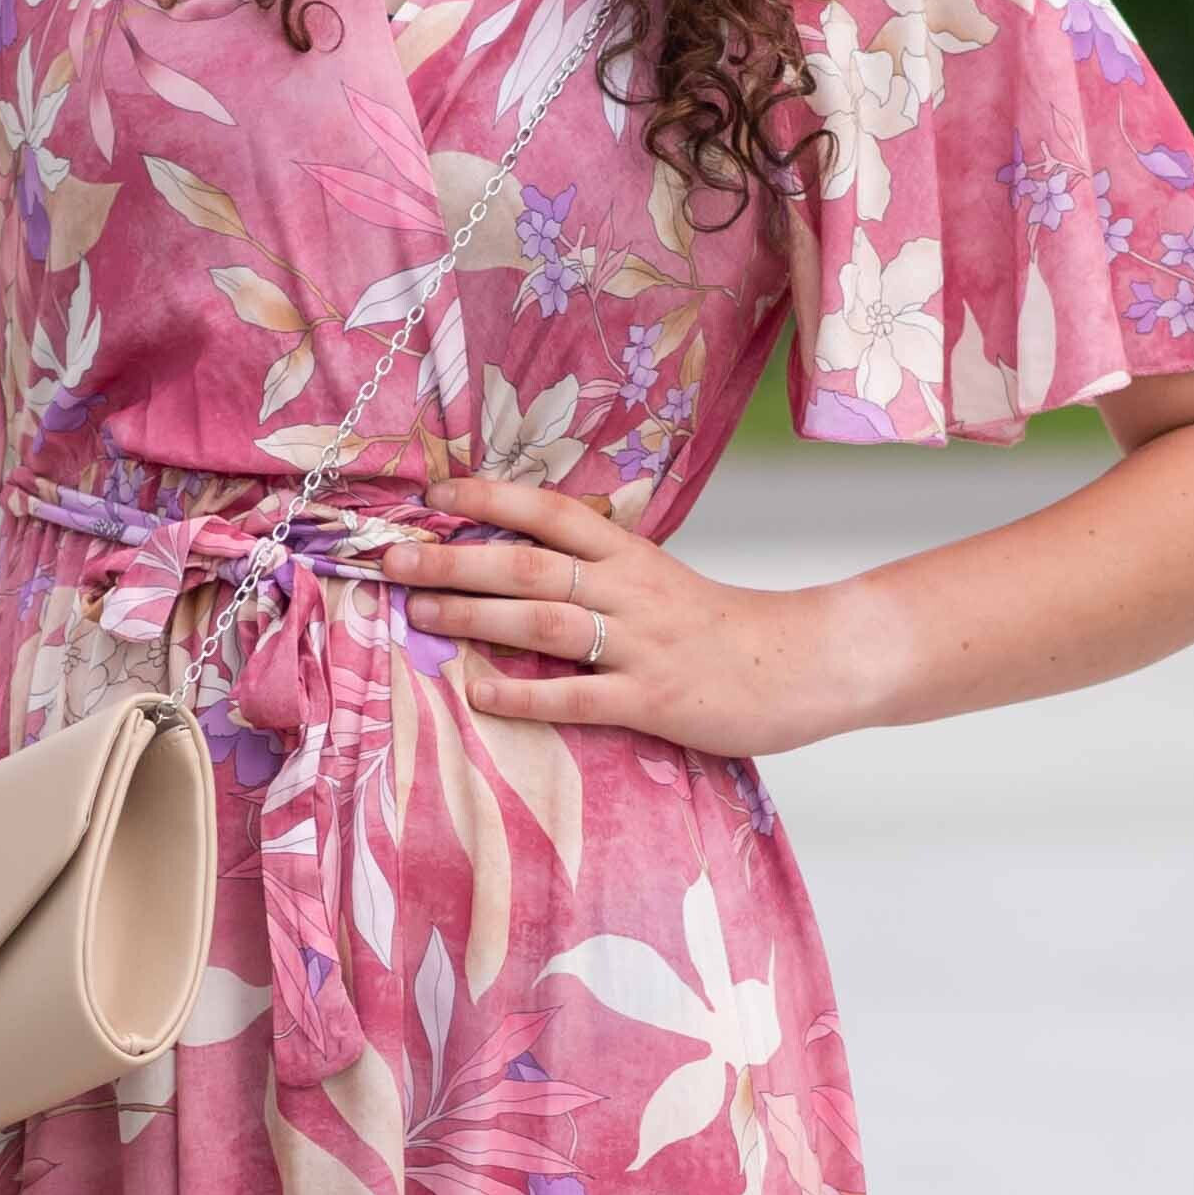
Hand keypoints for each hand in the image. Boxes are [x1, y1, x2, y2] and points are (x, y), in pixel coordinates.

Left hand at [384, 476, 853, 762]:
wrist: (801, 665)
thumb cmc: (721, 627)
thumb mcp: (660, 579)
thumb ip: (600, 566)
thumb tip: (526, 552)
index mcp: (630, 553)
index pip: (550, 511)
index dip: (490, 498)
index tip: (433, 493)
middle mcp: (629, 590)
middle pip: (528, 564)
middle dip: (455, 558)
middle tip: (392, 557)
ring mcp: (639, 646)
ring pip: (543, 621)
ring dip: (473, 615)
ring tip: (418, 612)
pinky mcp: (651, 700)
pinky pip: (576, 696)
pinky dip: (523, 693)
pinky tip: (477, 690)